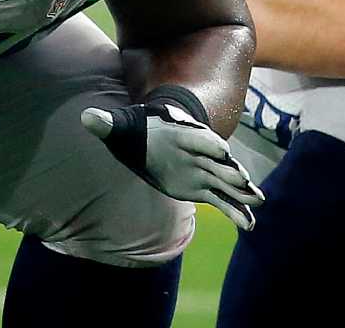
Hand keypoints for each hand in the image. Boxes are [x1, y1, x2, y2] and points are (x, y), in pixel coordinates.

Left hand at [81, 88, 264, 228]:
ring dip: (241, 191)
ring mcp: (203, 171)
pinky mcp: (203, 188)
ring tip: (257, 201)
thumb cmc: (137, 130)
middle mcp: (197, 153)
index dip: (208, 143)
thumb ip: (107, 124)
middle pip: (218, 161)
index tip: (221, 150)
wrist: (149, 139)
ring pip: (225, 182)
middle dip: (231, 170)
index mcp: (180, 135)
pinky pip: (222, 202)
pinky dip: (236, 212)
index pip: (197, 137)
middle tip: (245, 181)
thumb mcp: (121, 126)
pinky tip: (249, 226)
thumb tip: (87, 117)